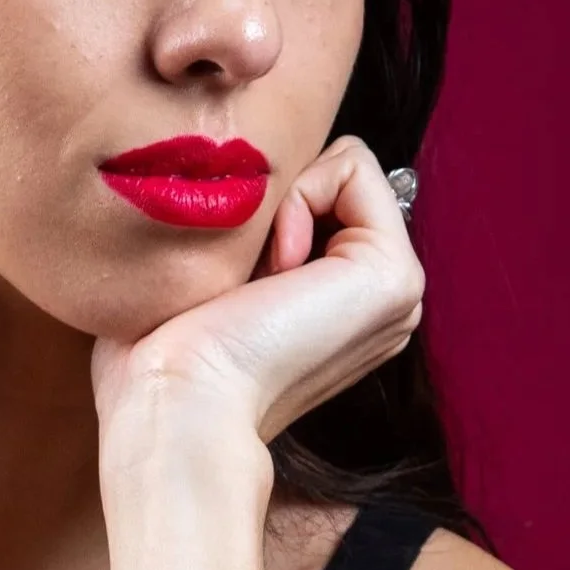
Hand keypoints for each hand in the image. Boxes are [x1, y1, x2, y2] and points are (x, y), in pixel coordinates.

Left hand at [89, 135, 425, 448]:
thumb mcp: (218, 277)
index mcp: (347, 309)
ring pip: (347, 170)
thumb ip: (254, 233)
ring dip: (286, 205)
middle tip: (249, 280)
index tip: (239, 279)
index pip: (327, 196)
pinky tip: (276, 268)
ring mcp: (399, 291)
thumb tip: (246, 177)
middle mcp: (382, 303)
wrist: (180, 403)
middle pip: (338, 179)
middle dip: (282, 204)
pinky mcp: (394, 275)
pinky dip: (300, 196)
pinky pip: (355, 166)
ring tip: (261, 280)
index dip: (270, 210)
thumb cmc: (171, 355)